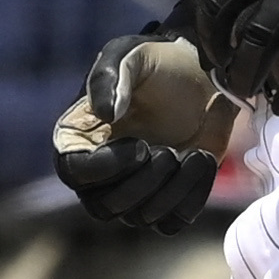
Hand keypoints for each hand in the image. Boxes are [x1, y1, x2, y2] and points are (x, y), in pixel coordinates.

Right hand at [52, 26, 225, 231]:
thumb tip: (106, 116)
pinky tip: (203, 161)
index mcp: (79, 138)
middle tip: (170, 152)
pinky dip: (190, 199)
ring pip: (140, 217)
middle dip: (141, 184)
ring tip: (193, 155)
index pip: (74, 172)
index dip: (104, 168)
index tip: (139, 146)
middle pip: (104, 207)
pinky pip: (171, 222)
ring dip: (170, 191)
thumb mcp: (132, 55)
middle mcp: (99, 173)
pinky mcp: (168, 200)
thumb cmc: (160, 64)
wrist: (204, 77)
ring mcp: (134, 190)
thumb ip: (109, 79)